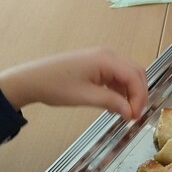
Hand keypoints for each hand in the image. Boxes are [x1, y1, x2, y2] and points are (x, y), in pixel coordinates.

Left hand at [0, 48, 147, 119]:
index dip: (139, 97)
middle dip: (138, 94)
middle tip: (133, 115)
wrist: (32, 80)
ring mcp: (102, 58)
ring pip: (127, 74)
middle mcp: (108, 55)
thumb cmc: (57, 87)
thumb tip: (130, 112)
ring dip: (130, 92)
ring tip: (124, 112)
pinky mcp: (96, 64)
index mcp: (106, 59)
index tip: (134, 117)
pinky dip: (120, 89)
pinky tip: (114, 104)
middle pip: (135, 72)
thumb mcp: (86, 97)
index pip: (134, 77)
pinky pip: (116, 75)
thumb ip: (112, 102)